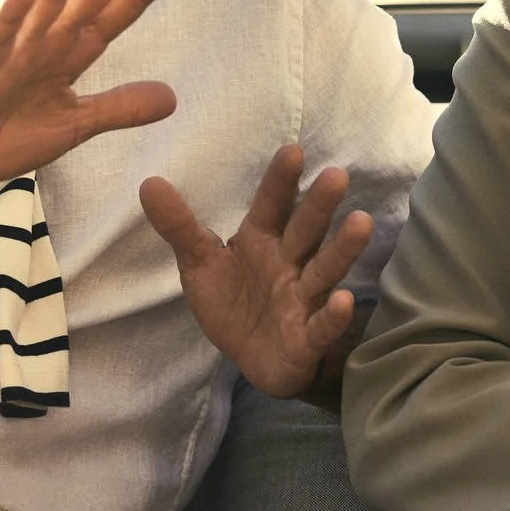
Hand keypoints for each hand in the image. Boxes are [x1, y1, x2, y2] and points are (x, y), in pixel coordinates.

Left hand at [142, 144, 371, 399]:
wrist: (254, 360)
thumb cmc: (233, 303)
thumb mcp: (199, 264)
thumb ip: (179, 227)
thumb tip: (148, 182)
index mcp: (262, 240)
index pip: (272, 206)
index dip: (281, 181)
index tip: (293, 150)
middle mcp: (289, 263)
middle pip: (305, 231)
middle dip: (319, 205)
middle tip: (336, 175)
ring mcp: (303, 299)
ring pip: (325, 270)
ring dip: (342, 249)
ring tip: (361, 222)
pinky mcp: (308, 338)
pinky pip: (322, 325)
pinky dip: (333, 315)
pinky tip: (343, 300)